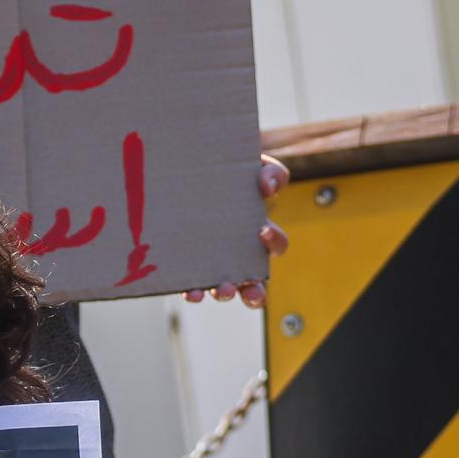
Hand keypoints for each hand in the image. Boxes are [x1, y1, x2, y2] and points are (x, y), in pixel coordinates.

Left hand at [200, 153, 286, 302]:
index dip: (274, 241)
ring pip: (226, 290)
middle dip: (254, 291)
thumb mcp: (251, 164)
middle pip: (256, 282)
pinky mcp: (188, 266)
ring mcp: (213, 262)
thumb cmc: (223, 169)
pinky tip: (190, 290)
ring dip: (225, 293)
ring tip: (219, 289)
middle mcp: (238, 253)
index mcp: (257, 230)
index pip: (276, 243)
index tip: (260, 231)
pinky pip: (194, 287)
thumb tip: (267, 188)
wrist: (181, 168)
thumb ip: (269, 170)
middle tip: (248, 288)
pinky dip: (194, 292)